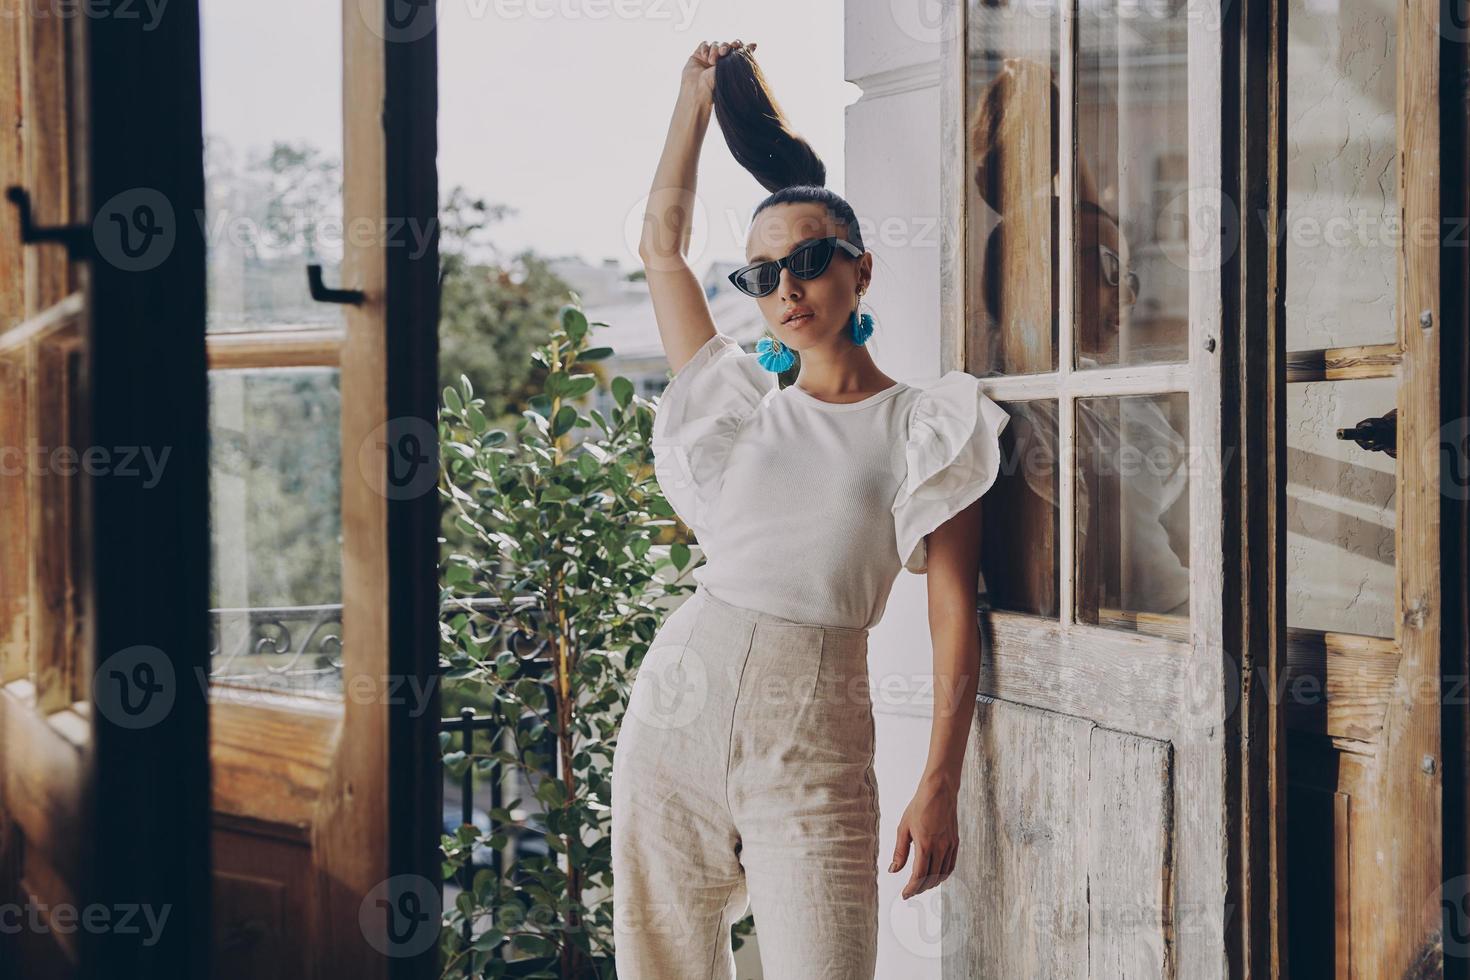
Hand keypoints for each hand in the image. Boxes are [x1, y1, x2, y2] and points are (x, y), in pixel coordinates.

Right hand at [679, 39, 754, 103]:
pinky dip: (705, 48)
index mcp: (730, 65)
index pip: (735, 49)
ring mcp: (708, 58)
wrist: (699, 91)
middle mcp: (720, 61)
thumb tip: (755, 43)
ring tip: (711, 61)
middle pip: (725, 45)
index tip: (737, 46)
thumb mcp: (733, 71)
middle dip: (725, 47)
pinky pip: (704, 44)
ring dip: (714, 50)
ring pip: (715, 44)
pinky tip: (705, 57)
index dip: (736, 44)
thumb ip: (743, 56)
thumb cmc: (717, 86)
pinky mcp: (698, 56)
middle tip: (723, 53)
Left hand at [888, 773, 959, 899]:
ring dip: (931, 883)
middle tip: (910, 891)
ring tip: (921, 885)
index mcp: (925, 844)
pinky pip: (950, 866)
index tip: (905, 895)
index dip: (911, 888)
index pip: (919, 875)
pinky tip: (936, 876)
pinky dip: (943, 875)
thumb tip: (893, 870)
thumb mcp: (903, 828)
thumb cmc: (919, 807)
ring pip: (942, 874)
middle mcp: (940, 848)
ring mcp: (950, 846)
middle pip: (931, 878)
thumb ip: (899, 852)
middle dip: (920, 888)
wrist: (939, 792)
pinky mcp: (955, 843)